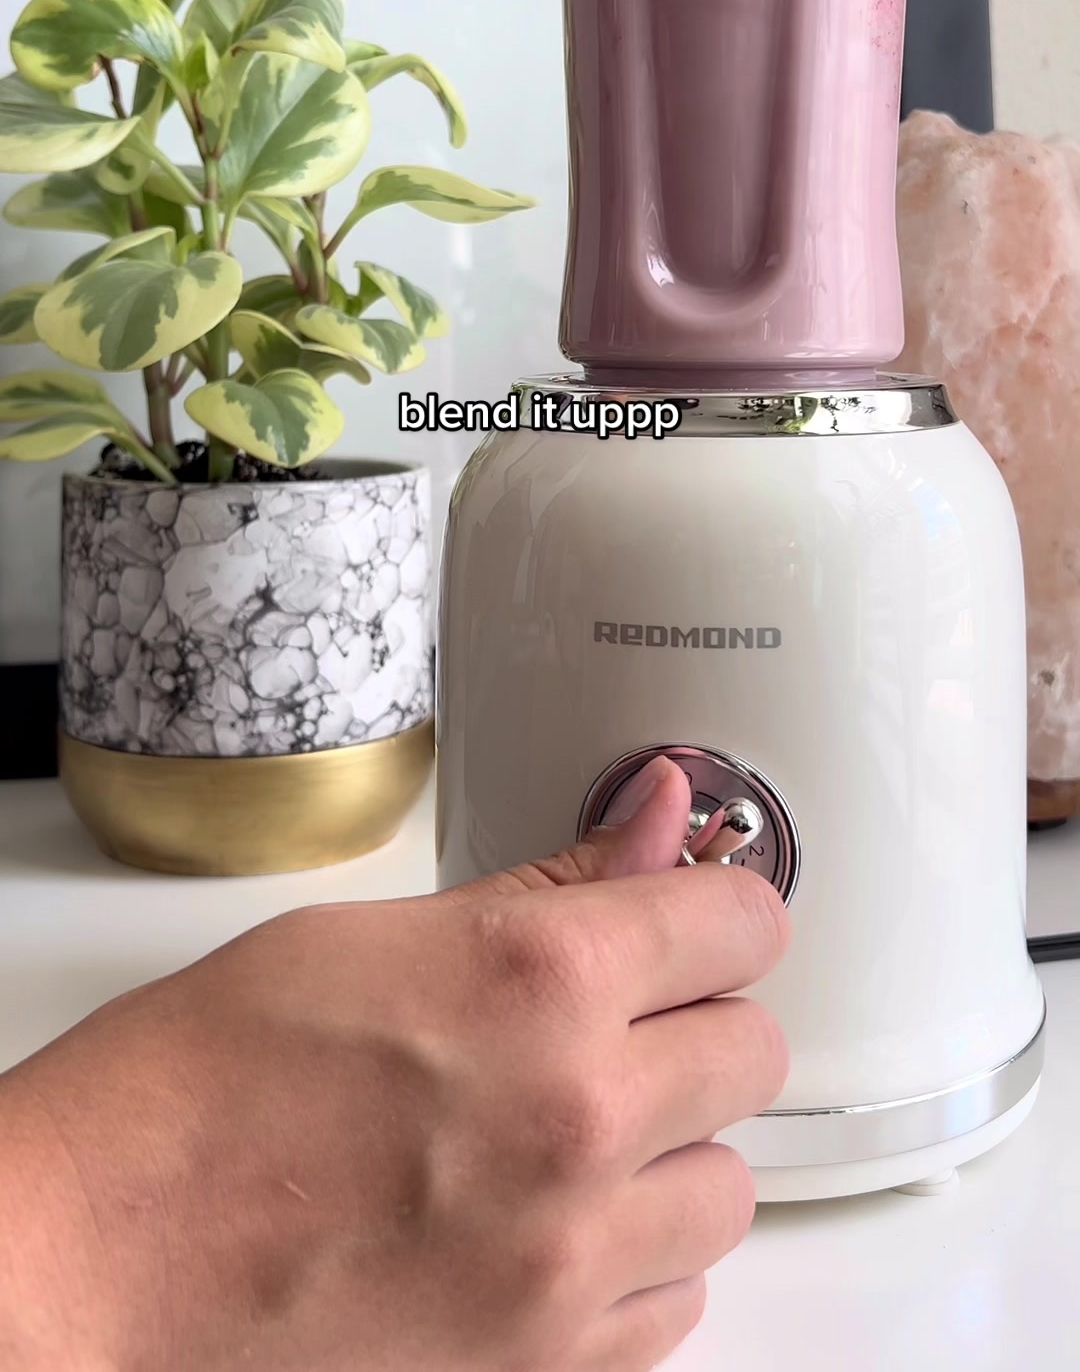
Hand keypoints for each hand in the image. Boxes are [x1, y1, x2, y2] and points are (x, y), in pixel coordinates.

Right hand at [0, 756, 788, 1371]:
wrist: (107, 1252)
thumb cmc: (200, 1085)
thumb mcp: (371, 936)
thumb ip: (547, 886)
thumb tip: (657, 823)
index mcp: (538, 980)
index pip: (740, 921)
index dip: (717, 907)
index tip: (695, 916)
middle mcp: (578, 1117)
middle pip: (754, 1052)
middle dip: (695, 1023)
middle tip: (614, 1022)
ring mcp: (569, 1255)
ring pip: (727, 1188)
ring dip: (672, 1151)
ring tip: (574, 1132)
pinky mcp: (548, 1362)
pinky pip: (677, 1304)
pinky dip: (635, 1261)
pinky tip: (555, 1221)